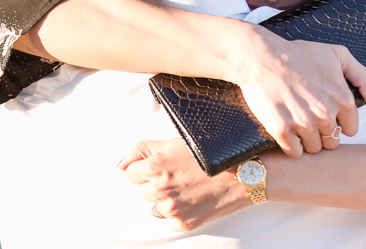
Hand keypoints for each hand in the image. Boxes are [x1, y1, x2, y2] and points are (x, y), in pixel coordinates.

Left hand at [119, 139, 248, 231]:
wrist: (242, 173)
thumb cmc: (213, 154)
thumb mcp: (175, 142)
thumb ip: (142, 150)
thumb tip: (122, 164)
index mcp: (155, 167)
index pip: (130, 173)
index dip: (145, 167)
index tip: (161, 165)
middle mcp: (160, 190)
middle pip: (142, 190)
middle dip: (154, 182)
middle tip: (178, 174)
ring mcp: (171, 209)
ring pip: (155, 205)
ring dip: (166, 197)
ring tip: (188, 185)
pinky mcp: (183, 223)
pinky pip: (170, 219)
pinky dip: (179, 210)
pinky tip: (193, 197)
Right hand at [233, 28, 365, 157]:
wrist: (262, 57)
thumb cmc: (300, 54)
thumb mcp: (339, 55)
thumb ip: (365, 78)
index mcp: (343, 98)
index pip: (350, 129)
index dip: (338, 121)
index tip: (325, 111)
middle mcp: (325, 113)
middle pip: (332, 142)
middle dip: (323, 132)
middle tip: (309, 115)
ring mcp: (303, 122)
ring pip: (314, 149)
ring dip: (307, 139)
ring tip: (297, 121)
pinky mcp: (282, 129)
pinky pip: (295, 152)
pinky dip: (291, 145)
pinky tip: (287, 129)